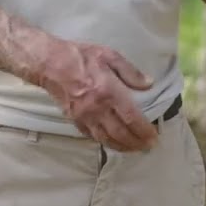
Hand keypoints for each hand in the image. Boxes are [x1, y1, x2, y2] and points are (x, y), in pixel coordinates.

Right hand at [39, 40, 157, 151]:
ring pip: (106, 139)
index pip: (131, 118)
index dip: (144, 131)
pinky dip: (104, 142)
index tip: (155, 137)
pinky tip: (112, 143)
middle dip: (136, 143)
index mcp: (109, 92)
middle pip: (120, 133)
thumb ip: (130, 72)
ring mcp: (84, 116)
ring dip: (122, 147)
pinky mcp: (74, 120)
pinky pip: (92, 136)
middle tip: (148, 148)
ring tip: (134, 149)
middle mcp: (97, 108)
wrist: (50, 64)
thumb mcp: (109, 55)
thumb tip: (149, 84)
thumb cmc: (81, 56)